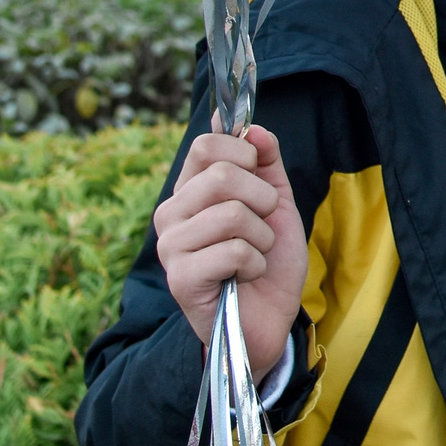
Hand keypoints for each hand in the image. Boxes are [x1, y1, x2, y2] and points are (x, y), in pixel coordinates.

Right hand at [155, 127, 305, 375]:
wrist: (270, 316)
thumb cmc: (268, 257)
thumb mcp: (275, 200)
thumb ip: (265, 161)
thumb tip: (254, 128)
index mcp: (189, 191)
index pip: (205, 145)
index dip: (243, 154)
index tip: (257, 177)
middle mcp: (170, 215)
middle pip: (221, 176)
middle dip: (262, 199)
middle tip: (263, 224)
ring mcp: (170, 248)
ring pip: (232, 214)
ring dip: (262, 236)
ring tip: (255, 253)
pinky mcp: (181, 279)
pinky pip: (234, 250)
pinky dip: (256, 262)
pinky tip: (246, 276)